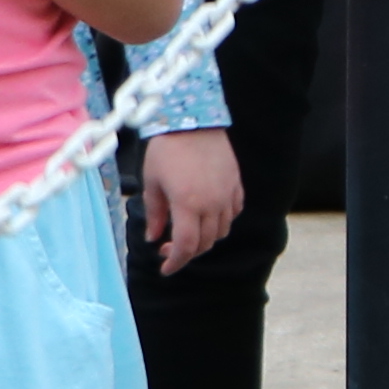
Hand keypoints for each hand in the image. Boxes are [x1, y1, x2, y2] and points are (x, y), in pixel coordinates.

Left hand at [139, 127, 240, 269]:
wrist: (193, 119)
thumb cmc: (167, 149)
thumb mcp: (152, 182)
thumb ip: (155, 214)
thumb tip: (154, 238)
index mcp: (188, 204)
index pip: (186, 247)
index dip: (175, 263)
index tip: (165, 269)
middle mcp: (212, 203)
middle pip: (205, 243)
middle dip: (186, 253)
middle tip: (169, 249)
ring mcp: (227, 194)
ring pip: (221, 231)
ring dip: (205, 239)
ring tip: (189, 232)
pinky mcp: (236, 184)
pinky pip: (234, 213)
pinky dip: (222, 222)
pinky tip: (209, 217)